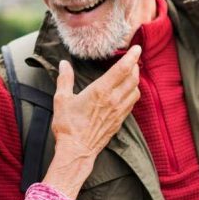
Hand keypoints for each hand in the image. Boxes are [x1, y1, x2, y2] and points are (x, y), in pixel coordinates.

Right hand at [43, 46, 141, 197]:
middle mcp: (114, 100)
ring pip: (135, 91)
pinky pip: (132, 104)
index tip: (137, 48)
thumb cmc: (68, 126)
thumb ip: (65, 79)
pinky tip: (128, 92)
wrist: (77, 150)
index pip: (122, 69)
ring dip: (135, 80)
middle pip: (132, 78)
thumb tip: (64, 64)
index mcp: (101, 91)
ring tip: (131, 73)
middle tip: (132, 59)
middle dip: (134, 66)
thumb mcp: (62, 99)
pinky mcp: (119, 121)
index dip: (131, 57)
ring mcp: (119, 111)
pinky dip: (133, 94)